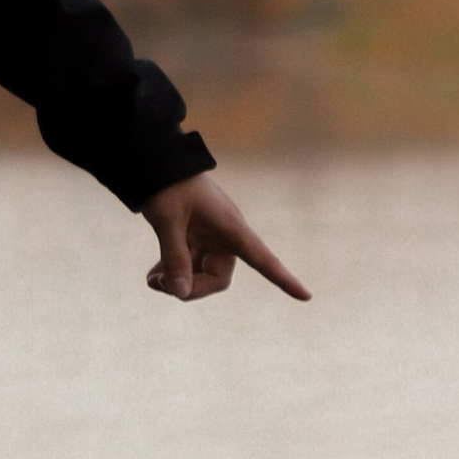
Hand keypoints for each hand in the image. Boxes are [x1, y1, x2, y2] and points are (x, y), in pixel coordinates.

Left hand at [140, 174, 309, 303]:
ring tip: (152, 281)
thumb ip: (174, 258)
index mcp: (231, 228)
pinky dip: (173, 272)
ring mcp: (210, 238)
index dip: (284, 279)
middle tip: (160, 284)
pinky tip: (153, 276)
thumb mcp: (168, 221)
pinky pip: (189, 265)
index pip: (263, 259)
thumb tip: (181, 295)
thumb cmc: (168, 186)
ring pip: (201, 275)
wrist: (158, 161)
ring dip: (178, 282)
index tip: (306, 296)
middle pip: (218, 278)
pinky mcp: (196, 237)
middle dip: (191, 287)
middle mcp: (225, 236)